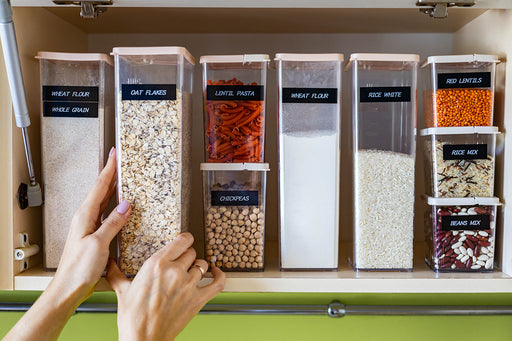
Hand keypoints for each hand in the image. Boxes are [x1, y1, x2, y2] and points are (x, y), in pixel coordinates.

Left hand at [4, 147, 131, 340]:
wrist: (68, 287)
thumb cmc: (78, 269)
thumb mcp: (98, 244)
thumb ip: (112, 223)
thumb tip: (126, 205)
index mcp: (85, 215)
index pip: (100, 185)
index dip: (109, 168)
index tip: (115, 154)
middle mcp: (85, 217)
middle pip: (102, 189)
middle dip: (112, 174)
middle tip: (121, 160)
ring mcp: (89, 225)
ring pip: (104, 200)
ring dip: (114, 188)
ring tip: (124, 177)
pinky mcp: (94, 234)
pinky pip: (106, 213)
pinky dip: (115, 204)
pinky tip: (122, 206)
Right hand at [107, 232, 225, 340]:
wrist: (143, 338)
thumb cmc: (133, 317)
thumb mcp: (122, 290)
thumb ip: (116, 273)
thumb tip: (108, 263)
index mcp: (157, 264)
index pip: (182, 240)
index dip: (185, 239)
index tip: (184, 241)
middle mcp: (175, 271)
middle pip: (191, 253)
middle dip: (187, 256)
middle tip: (181, 263)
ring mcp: (189, 285)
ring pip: (202, 265)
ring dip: (198, 267)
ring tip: (192, 271)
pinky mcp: (198, 299)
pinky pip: (217, 282)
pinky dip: (220, 275)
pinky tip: (216, 273)